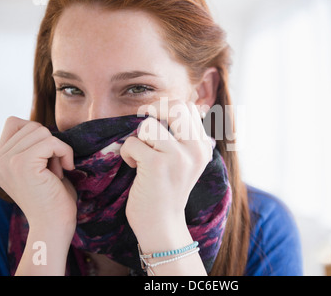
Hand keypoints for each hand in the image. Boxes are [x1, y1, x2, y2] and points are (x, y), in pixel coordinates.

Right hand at [0, 116, 76, 230]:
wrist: (53, 225)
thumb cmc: (52, 197)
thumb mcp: (36, 166)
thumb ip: (31, 146)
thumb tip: (38, 126)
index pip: (15, 123)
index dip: (38, 136)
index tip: (46, 159)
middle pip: (31, 126)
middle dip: (49, 145)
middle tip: (53, 170)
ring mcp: (7, 162)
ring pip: (41, 131)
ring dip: (57, 150)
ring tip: (55, 172)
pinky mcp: (22, 164)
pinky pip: (51, 141)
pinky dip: (65, 152)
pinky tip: (65, 170)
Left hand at [120, 100, 211, 245]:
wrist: (162, 223)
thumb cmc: (167, 189)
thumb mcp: (185, 161)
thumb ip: (184, 136)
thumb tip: (172, 107)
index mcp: (203, 147)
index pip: (189, 107)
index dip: (168, 109)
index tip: (157, 121)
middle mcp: (195, 149)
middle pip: (175, 107)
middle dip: (154, 111)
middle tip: (145, 127)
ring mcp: (177, 156)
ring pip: (149, 123)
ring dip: (138, 138)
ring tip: (141, 154)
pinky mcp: (157, 164)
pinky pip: (133, 142)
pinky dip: (127, 153)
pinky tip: (134, 166)